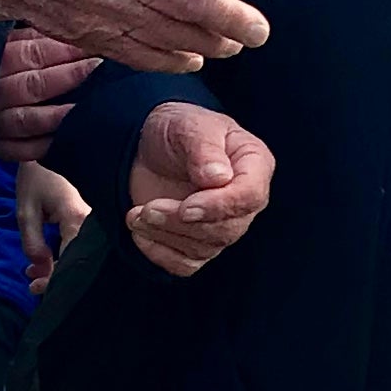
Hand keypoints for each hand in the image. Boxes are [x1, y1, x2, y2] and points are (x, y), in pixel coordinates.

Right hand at [0, 23, 93, 158]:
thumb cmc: (0, 66)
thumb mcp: (9, 43)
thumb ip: (34, 35)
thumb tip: (72, 24)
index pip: (30, 53)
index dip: (62, 50)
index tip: (90, 46)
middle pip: (32, 85)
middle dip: (68, 76)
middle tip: (96, 68)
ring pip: (27, 120)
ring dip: (59, 115)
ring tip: (87, 106)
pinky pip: (20, 151)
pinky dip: (43, 147)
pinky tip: (66, 139)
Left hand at [16, 165, 87, 287]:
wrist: (53, 145)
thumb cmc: (37, 176)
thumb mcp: (26, 210)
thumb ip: (32, 242)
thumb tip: (42, 269)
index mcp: (77, 218)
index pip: (71, 261)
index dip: (53, 280)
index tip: (33, 287)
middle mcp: (93, 223)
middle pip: (79, 262)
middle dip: (55, 277)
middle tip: (31, 284)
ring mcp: (96, 221)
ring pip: (80, 255)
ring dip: (57, 267)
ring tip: (33, 273)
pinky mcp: (94, 220)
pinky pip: (82, 244)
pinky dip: (64, 255)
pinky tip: (46, 259)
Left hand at [124, 107, 273, 277]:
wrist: (149, 145)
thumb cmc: (177, 129)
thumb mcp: (188, 126)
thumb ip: (204, 149)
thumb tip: (218, 178)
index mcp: (254, 165)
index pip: (250, 196)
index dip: (219, 207)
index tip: (185, 208)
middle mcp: (244, 200)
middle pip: (227, 229)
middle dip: (181, 223)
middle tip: (147, 209)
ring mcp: (222, 225)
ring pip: (204, 249)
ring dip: (165, 235)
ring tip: (137, 213)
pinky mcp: (198, 243)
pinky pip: (185, 264)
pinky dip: (159, 253)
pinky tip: (140, 231)